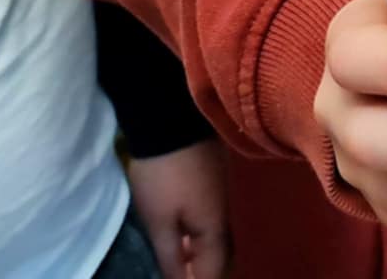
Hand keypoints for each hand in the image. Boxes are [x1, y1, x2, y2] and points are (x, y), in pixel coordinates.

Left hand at [126, 140, 230, 278]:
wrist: (172, 122)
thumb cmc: (163, 176)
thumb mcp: (159, 222)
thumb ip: (171, 257)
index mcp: (215, 229)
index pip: (214, 272)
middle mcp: (228, 216)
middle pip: (222, 258)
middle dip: (205, 272)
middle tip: (186, 276)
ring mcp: (225, 197)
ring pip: (219, 240)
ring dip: (204, 256)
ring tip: (183, 265)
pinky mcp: (218, 184)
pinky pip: (215, 223)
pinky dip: (203, 238)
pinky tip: (186, 239)